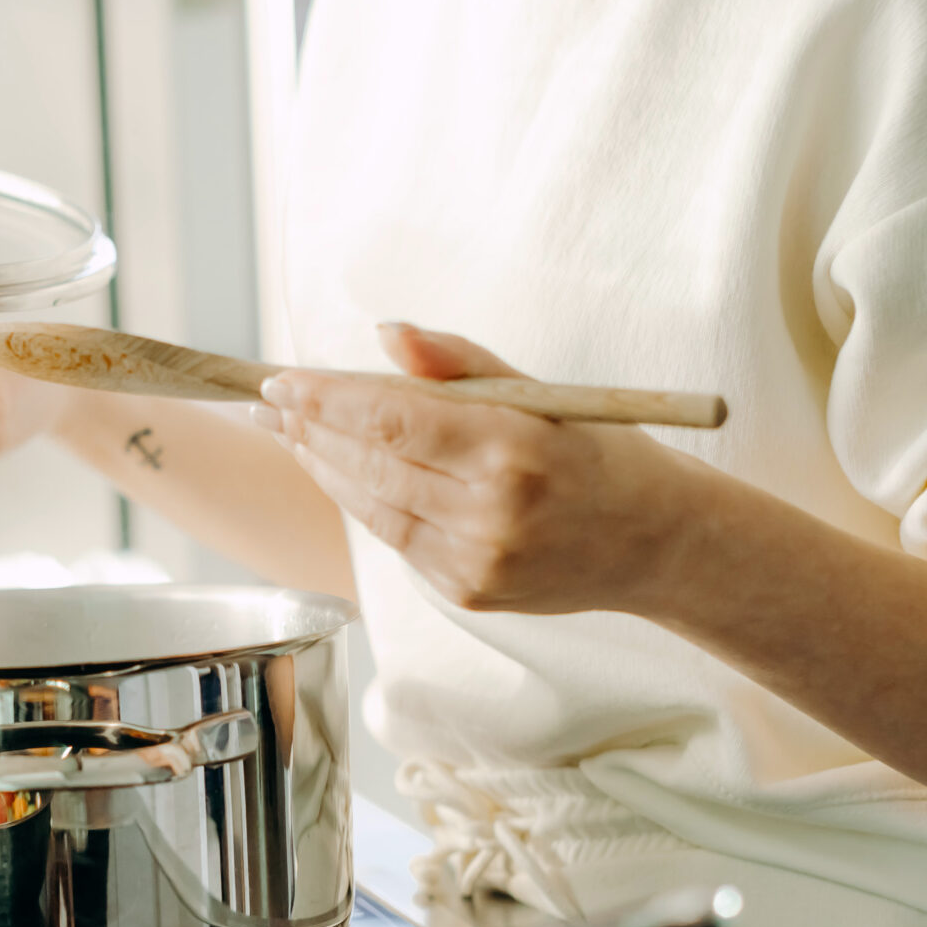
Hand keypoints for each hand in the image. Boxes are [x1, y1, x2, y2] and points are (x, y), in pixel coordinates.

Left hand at [253, 323, 710, 615]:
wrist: (658, 543)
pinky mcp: (468, 592)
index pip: (392, 419)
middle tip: (268, 401)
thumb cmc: (599, 452)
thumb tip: (382, 334)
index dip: (327, 399)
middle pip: (371, 466)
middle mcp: (492, 512)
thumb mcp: (545, 392)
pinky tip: (341, 473)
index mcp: (513, 448)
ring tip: (289, 432)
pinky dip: (365, 504)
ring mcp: (477, 561)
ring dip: (323, 467)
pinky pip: (398, 540)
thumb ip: (459, 361)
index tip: (283, 379)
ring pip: (373, 508)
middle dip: (310, 430)